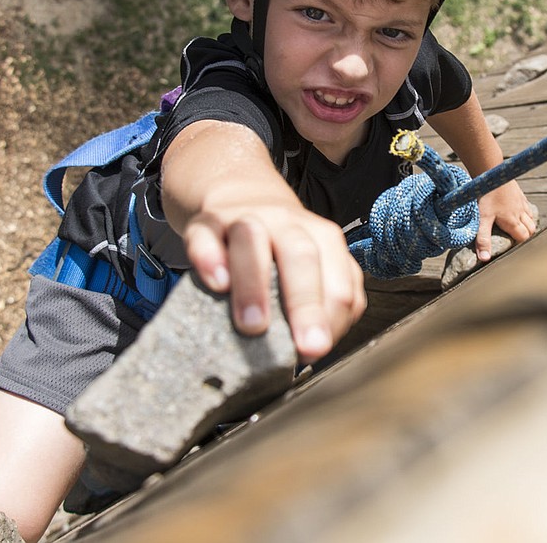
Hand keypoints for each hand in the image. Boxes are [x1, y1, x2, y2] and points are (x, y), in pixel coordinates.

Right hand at [181, 202, 365, 363]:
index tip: (319, 350)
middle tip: (305, 347)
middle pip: (302, 256)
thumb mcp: (312, 268)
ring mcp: (245, 219)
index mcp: (322, 238)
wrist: (241, 197)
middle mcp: (287, 224)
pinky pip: (205, 237)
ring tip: (254, 325)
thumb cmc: (279, 249)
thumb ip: (322, 303)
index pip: (340, 279)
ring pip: (251, 240)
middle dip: (306, 305)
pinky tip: (216, 284)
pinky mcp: (206, 223)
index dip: (334, 318)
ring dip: (255, 285)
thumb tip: (312, 350)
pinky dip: (210, 260)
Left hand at [475, 181, 536, 261]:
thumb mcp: (483, 219)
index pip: (524, 238)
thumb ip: (483, 239)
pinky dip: (525, 212)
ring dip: (527, 224)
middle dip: (526, 236)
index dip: (520, 245)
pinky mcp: (519, 193)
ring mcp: (521, 202)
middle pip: (531, 229)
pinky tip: (516, 212)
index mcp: (513, 221)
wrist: (491, 171)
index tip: (513, 249)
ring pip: (531, 218)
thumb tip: (485, 259)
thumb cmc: (486, 196)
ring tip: (517, 229)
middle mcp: (521, 213)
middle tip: (516, 241)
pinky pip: (527, 206)